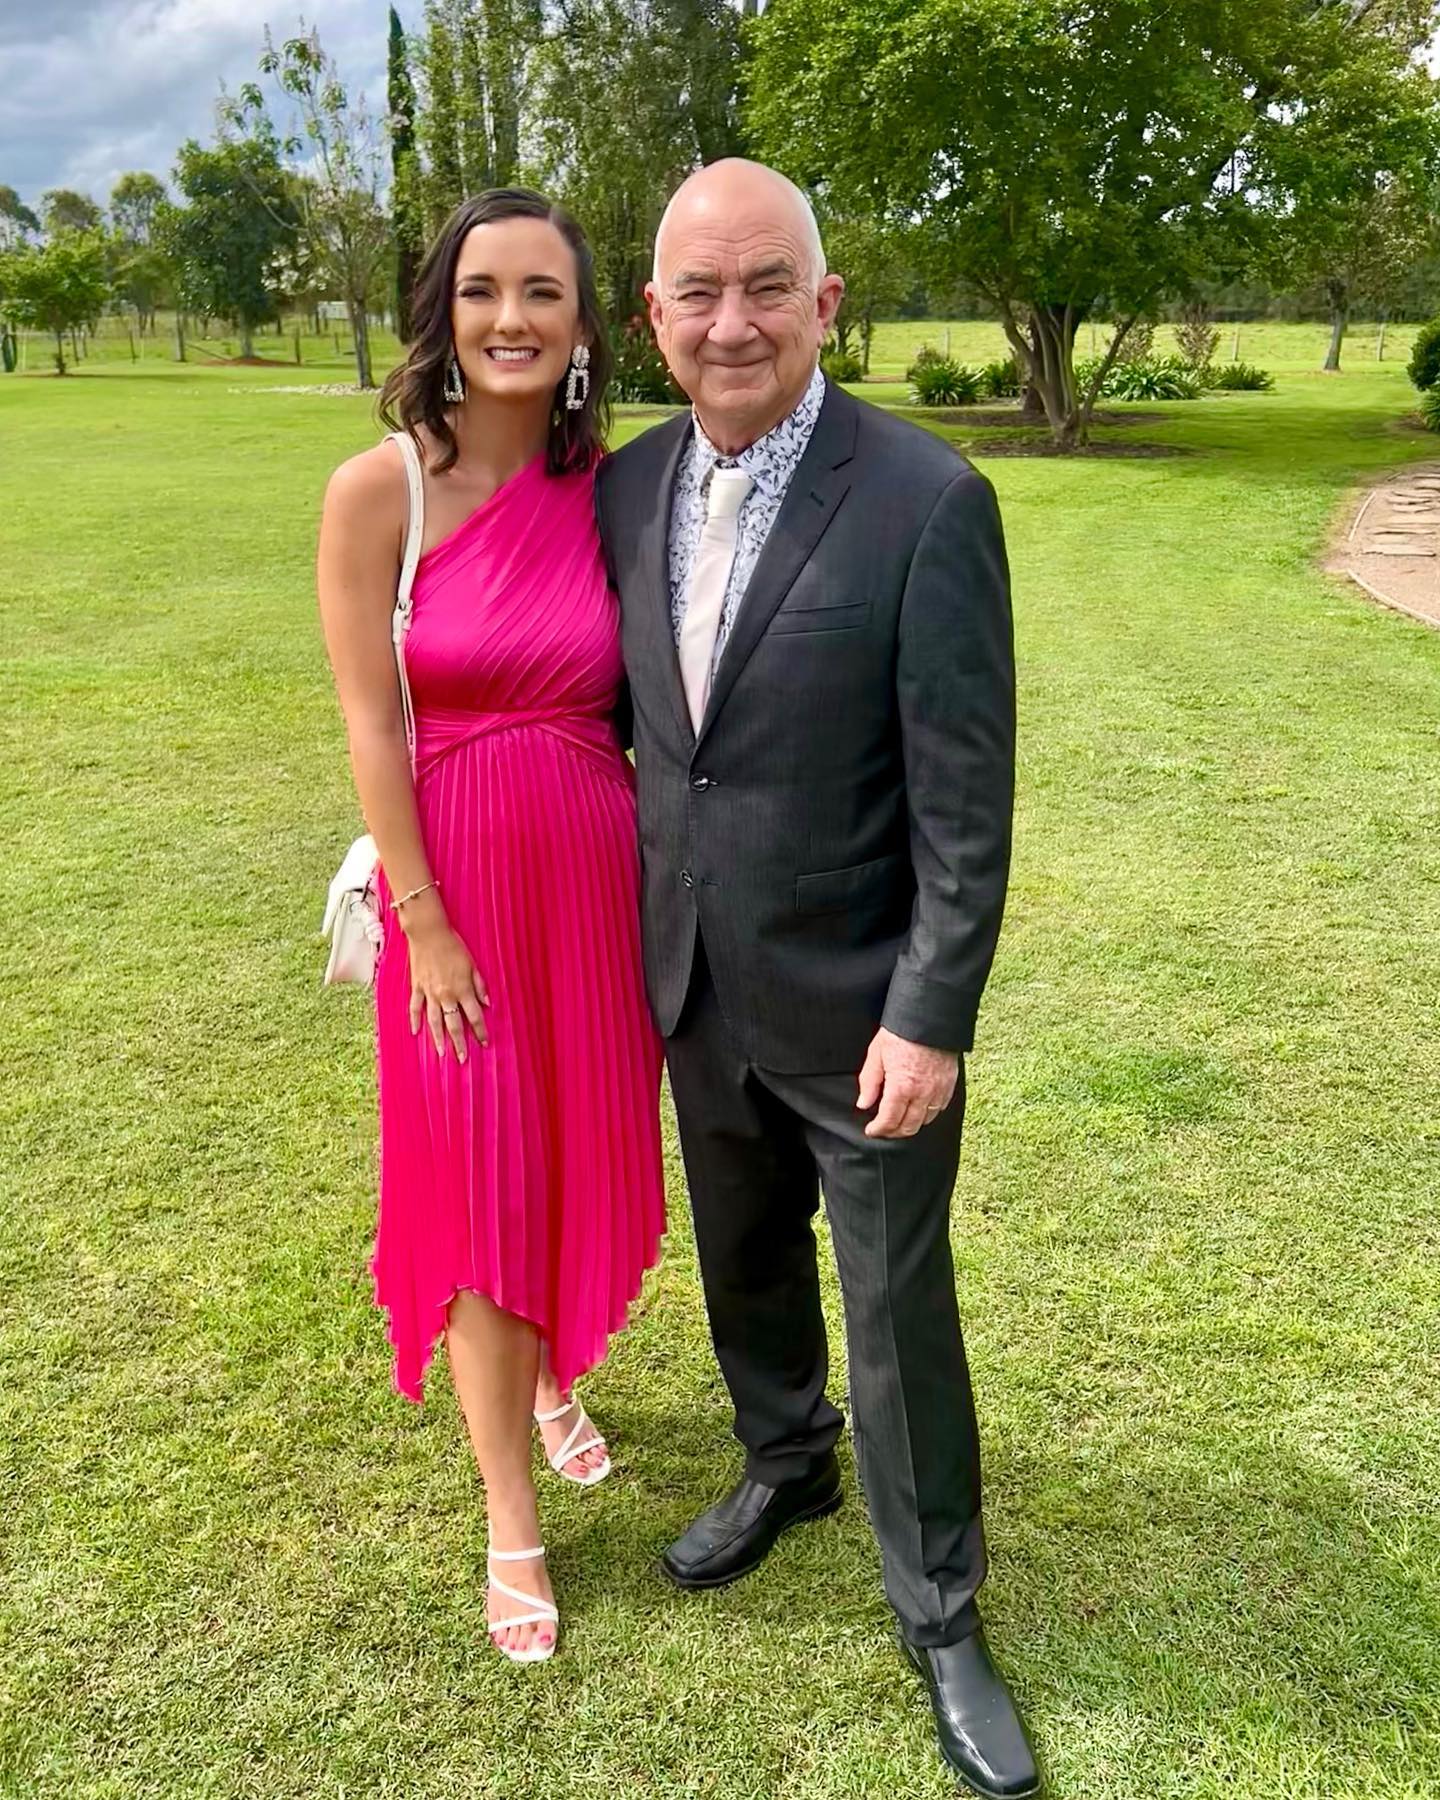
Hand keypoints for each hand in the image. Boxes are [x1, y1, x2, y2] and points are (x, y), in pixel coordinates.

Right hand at [402, 900, 488, 1061]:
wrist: (428, 932)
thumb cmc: (453, 946)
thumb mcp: (472, 964)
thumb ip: (480, 985)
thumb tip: (487, 1004)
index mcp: (462, 989)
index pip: (474, 1016)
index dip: (480, 1031)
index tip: (484, 1043)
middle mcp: (446, 994)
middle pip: (454, 1024)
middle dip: (459, 1043)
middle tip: (462, 1059)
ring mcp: (429, 992)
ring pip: (434, 1021)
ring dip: (438, 1038)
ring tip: (442, 1053)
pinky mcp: (417, 987)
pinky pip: (415, 1008)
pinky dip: (415, 1020)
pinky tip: (415, 1032)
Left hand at [856, 1028, 957, 1138]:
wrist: (929, 1018)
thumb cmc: (900, 1033)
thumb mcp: (876, 1055)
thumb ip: (869, 1082)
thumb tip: (864, 1104)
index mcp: (901, 1087)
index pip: (889, 1121)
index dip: (878, 1130)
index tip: (872, 1130)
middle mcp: (922, 1094)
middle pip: (908, 1127)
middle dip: (894, 1132)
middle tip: (884, 1129)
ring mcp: (938, 1090)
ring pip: (926, 1121)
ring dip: (911, 1125)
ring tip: (900, 1121)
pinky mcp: (949, 1084)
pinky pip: (940, 1108)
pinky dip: (928, 1114)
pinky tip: (919, 1109)